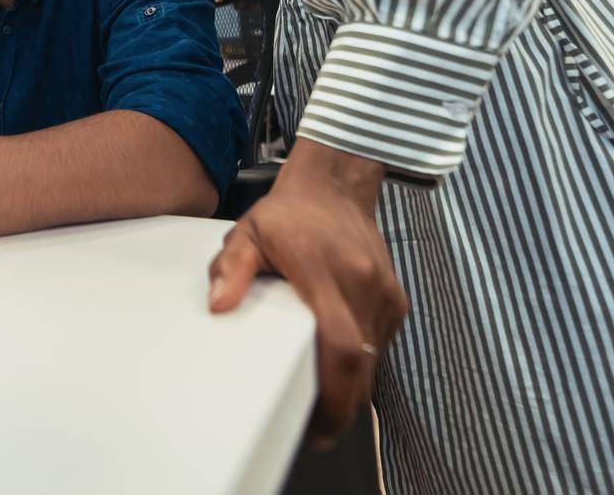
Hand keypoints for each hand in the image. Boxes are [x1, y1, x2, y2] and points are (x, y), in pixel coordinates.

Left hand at [206, 142, 405, 444]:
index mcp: (325, 273)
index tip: (317, 425)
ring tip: (321, 396)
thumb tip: (218, 305)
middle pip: (363, 364)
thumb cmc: (289, 214)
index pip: (339, 345)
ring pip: (374, 358)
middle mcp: (363, 285)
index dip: (333, 394)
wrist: (336, 184)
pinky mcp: (395, 296)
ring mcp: (384, 292)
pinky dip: (362, 360)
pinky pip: (380, 342)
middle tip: (316, 429)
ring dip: (352, 383)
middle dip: (343, 406)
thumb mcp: (248, 232)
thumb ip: (230, 267)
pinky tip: (337, 362)